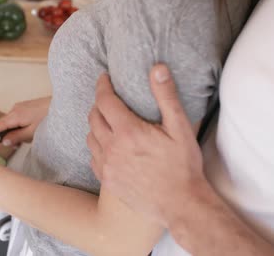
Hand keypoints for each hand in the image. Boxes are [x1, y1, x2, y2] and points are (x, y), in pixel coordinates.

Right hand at [0, 96, 50, 146]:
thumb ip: (17, 137)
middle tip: (20, 143)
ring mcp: (20, 107)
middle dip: (7, 137)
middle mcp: (14, 109)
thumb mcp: (33, 132)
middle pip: (2, 126)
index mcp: (14, 116)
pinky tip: (34, 129)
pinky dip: (21, 127)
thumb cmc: (49, 118)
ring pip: (12, 124)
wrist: (64, 102)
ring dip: (17, 132)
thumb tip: (3, 141)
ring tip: (33, 135)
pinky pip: (18, 119)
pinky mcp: (26, 107)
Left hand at [87, 64, 204, 226]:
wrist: (181, 205)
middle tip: (109, 98)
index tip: (104, 78)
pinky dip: (96, 146)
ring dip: (96, 125)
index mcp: (128, 132)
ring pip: (90, 137)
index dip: (102, 85)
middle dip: (99, 103)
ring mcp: (107, 167)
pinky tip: (108, 145)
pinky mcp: (108, 181)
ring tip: (108, 120)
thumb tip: (157, 68)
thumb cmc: (183, 166)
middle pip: (94, 117)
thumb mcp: (180, 127)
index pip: (105, 100)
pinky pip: (93, 157)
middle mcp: (112, 148)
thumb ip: (166, 96)